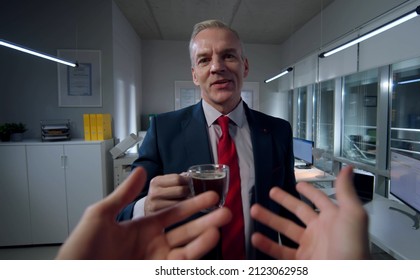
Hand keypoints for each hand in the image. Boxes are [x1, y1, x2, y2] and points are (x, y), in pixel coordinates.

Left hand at [56, 167, 231, 259]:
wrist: (74, 273)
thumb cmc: (81, 248)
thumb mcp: (101, 215)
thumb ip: (124, 194)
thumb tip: (141, 170)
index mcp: (142, 228)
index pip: (174, 214)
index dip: (193, 205)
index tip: (211, 196)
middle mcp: (153, 244)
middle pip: (186, 230)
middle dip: (206, 220)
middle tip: (226, 210)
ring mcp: (155, 261)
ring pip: (187, 247)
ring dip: (205, 236)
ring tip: (221, 223)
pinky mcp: (156, 272)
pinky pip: (181, 263)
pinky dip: (196, 253)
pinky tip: (208, 241)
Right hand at [250, 165, 369, 259]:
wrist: (344, 277)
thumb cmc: (353, 249)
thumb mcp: (353, 215)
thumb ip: (346, 191)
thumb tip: (348, 169)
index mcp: (334, 218)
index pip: (319, 200)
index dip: (310, 191)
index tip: (299, 184)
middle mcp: (321, 232)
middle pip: (299, 212)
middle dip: (285, 200)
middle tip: (272, 192)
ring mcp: (310, 247)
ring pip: (285, 230)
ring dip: (270, 219)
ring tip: (255, 210)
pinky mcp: (301, 262)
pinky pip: (280, 252)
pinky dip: (267, 245)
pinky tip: (256, 237)